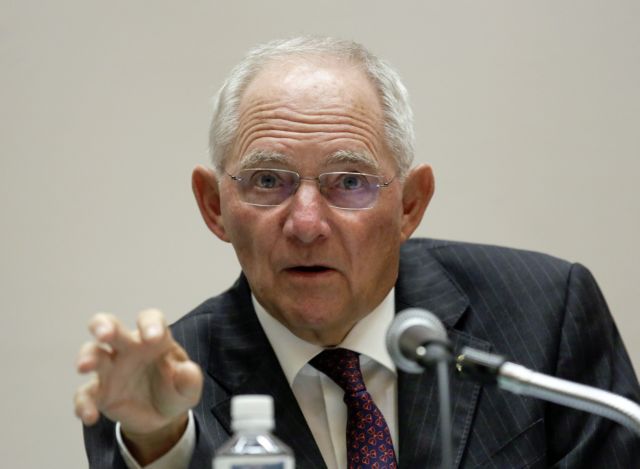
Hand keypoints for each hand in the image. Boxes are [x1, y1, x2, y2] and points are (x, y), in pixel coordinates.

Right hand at [74, 309, 202, 462]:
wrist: (161, 417)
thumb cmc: (175, 389)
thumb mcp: (188, 387)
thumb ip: (190, 379)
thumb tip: (186, 371)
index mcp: (153, 339)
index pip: (149, 319)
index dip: (150, 324)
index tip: (153, 338)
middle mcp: (128, 348)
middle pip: (110, 325)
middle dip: (104, 325)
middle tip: (104, 333)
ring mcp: (110, 369)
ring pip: (92, 353)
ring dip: (87, 356)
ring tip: (84, 366)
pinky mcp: (98, 392)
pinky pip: (85, 394)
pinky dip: (84, 404)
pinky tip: (90, 416)